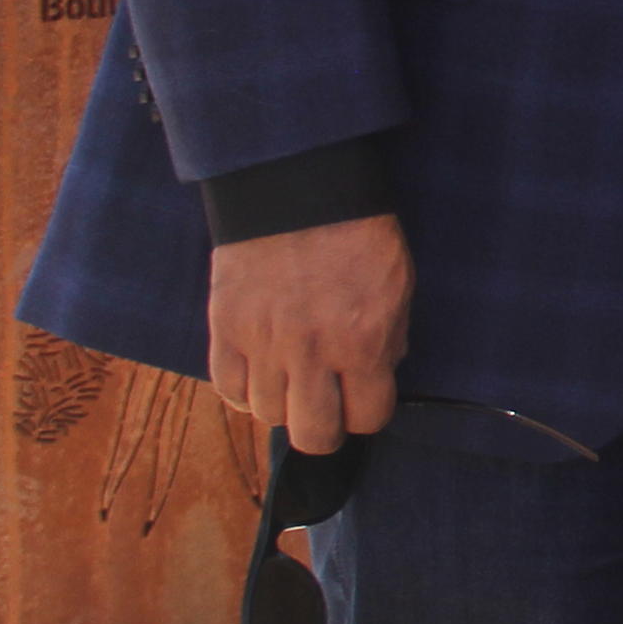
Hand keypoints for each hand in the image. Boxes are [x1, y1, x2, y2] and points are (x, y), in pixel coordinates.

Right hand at [208, 213, 411, 453]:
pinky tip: (261, 373)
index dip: (369, 414)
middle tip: (328, 406)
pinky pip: (228, 389)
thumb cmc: (356, 231)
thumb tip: (377, 377)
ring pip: (268, 415)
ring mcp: (263, 344)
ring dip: (284, 404)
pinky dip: (245, 390)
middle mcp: (310, 353)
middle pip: (313, 436)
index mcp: (362, 342)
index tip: (365, 400)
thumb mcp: (397, 285)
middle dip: (326, 428)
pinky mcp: (225, 329)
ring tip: (292, 378)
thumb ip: (389, 340)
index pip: (368, 418)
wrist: (295, 188)